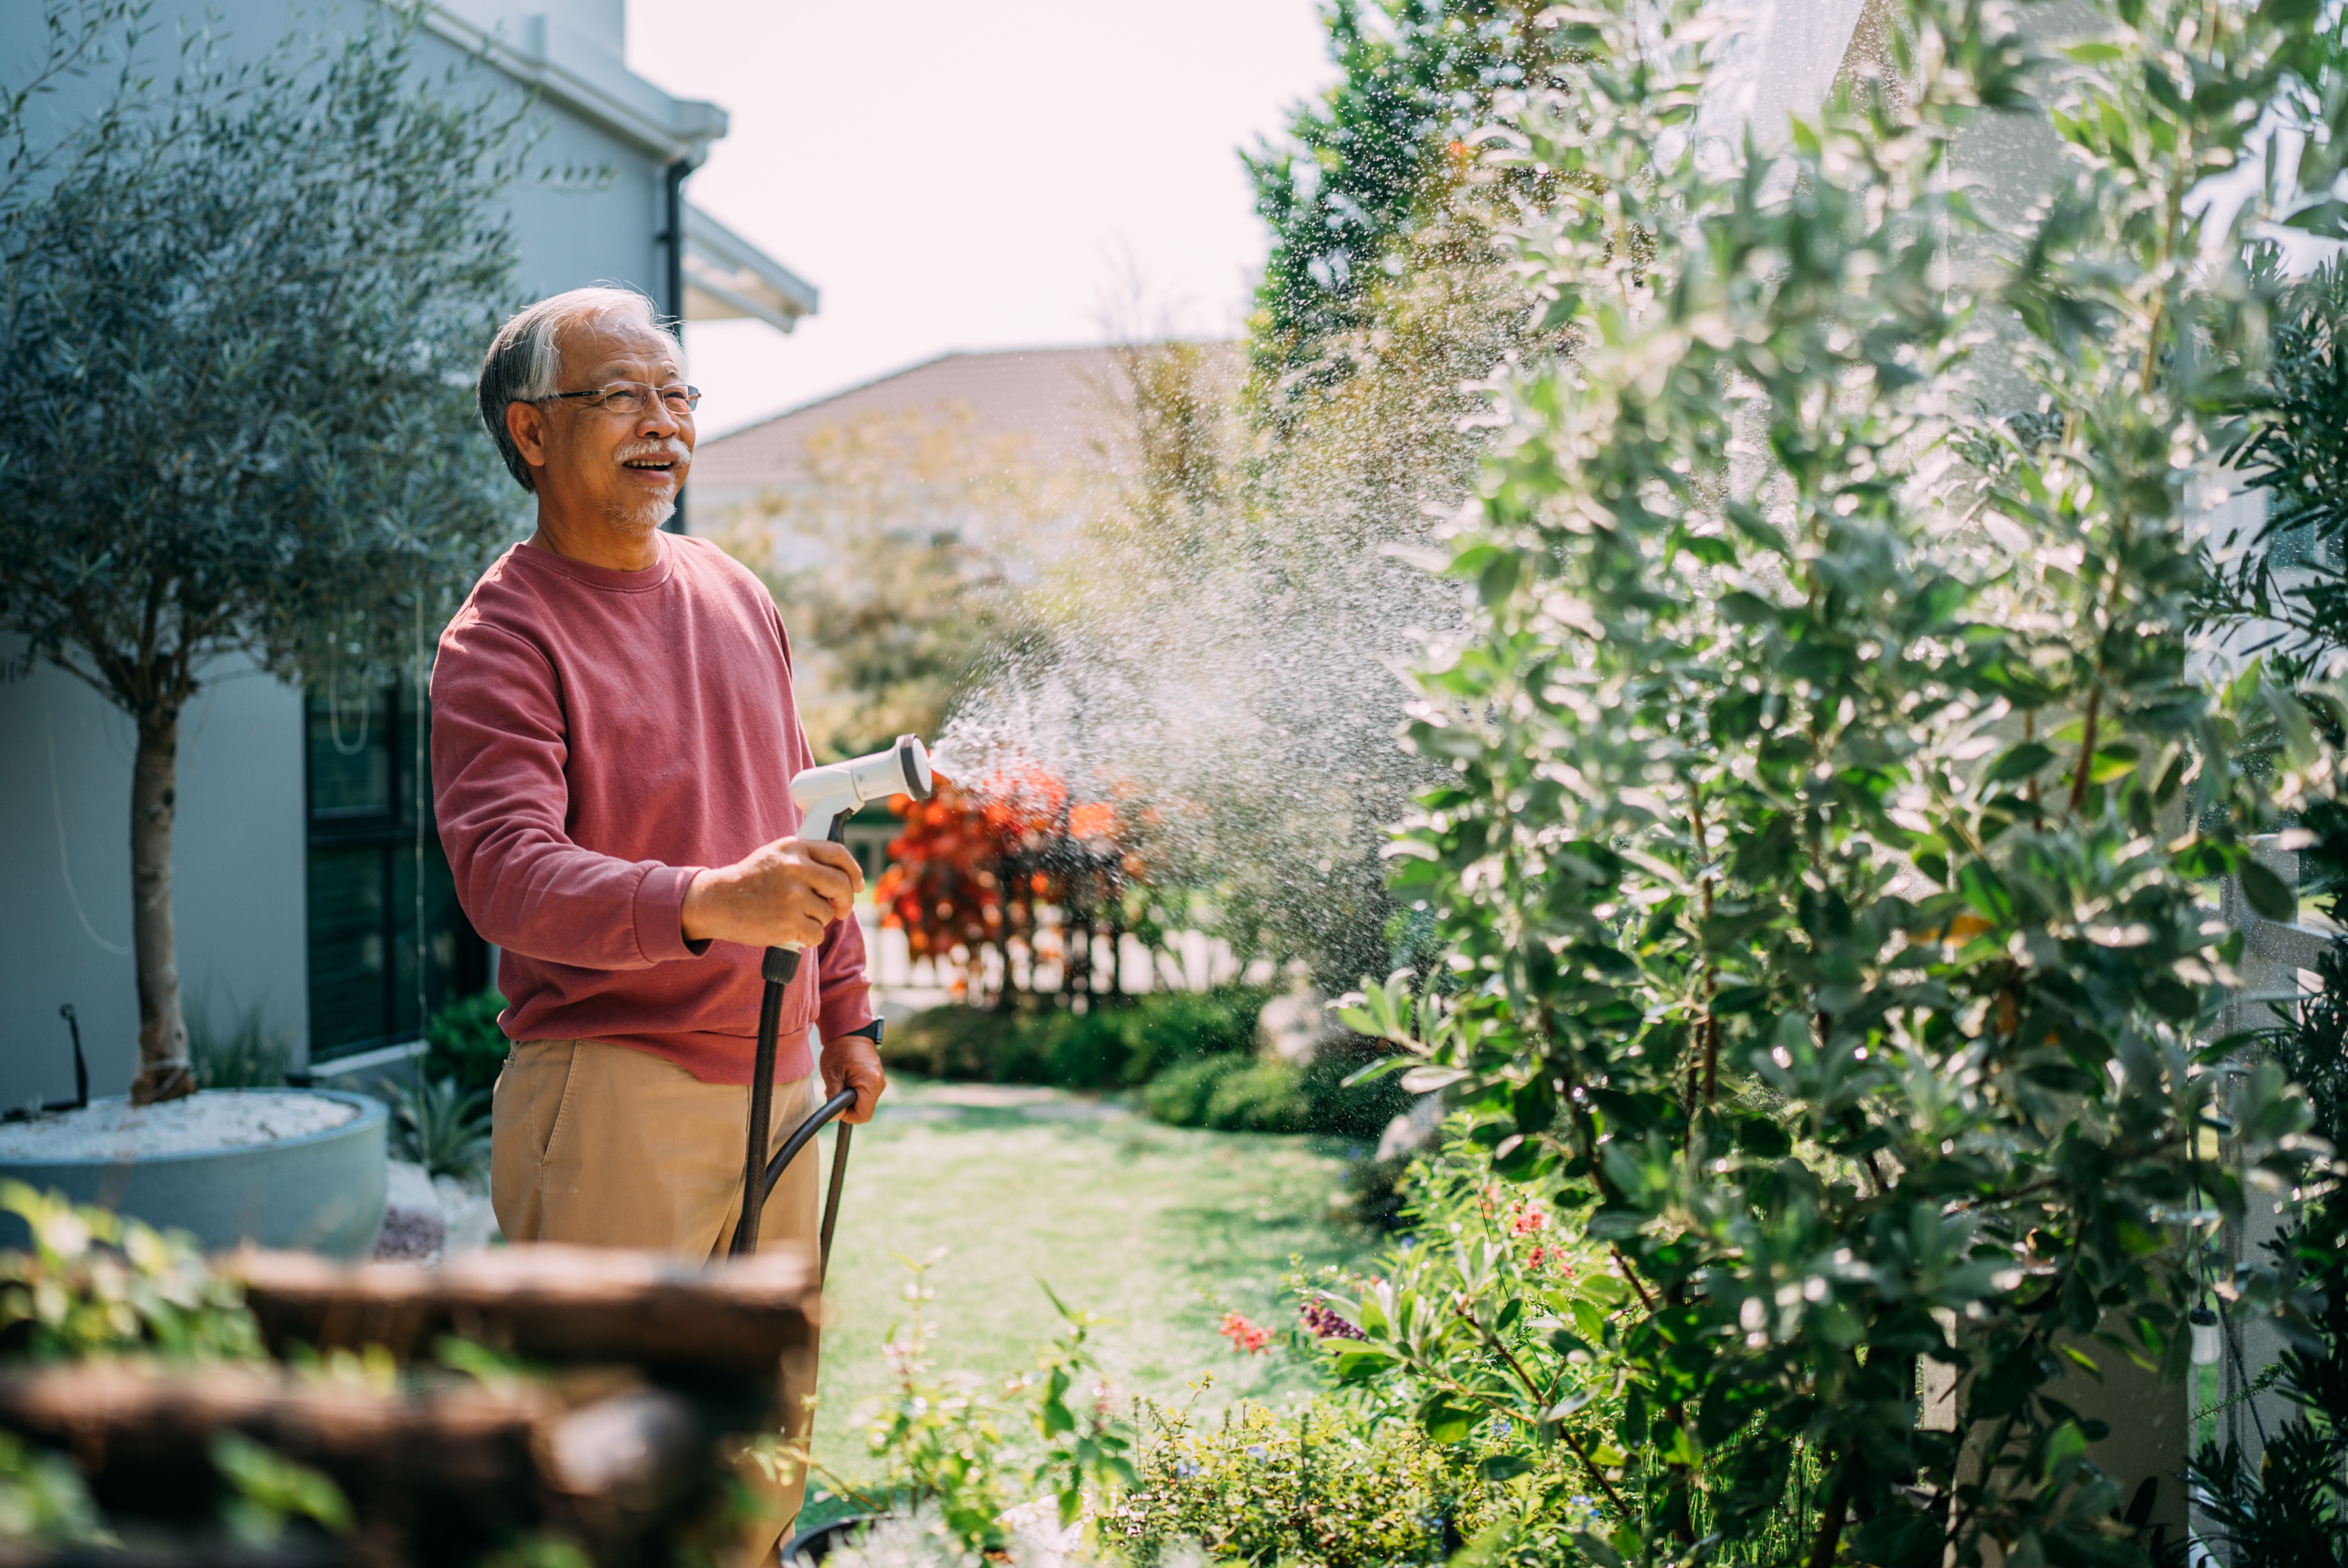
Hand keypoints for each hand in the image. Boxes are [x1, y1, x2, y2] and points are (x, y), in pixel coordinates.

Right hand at [681, 836, 863, 950]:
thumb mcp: (776, 856)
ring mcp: (792, 895)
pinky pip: (817, 933)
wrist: (717, 901)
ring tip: (795, 917)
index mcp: (794, 848)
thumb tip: (844, 875)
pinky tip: (794, 932)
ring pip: (827, 912)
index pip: (839, 854)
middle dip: (846, 901)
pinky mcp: (788, 920)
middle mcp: (795, 868)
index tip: (857, 884)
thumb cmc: (750, 881)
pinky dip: (809, 937)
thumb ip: (806, 859)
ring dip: (818, 920)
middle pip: (841, 885)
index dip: (854, 872)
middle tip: (840, 910)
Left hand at [821, 1033, 885, 1123]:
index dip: (848, 1116)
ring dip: (852, 1099)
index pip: (863, 1116)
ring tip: (841, 1083)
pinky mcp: (877, 1079)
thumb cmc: (840, 1051)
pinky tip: (847, 1080)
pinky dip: (856, 1093)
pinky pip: (867, 1094)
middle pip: (865, 1111)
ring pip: (865, 1103)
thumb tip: (835, 1117)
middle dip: (849, 1107)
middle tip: (836, 1091)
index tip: (837, 1105)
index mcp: (870, 1083)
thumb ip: (834, 1097)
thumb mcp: (832, 1074)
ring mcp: (880, 1081)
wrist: (851, 1032)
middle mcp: (879, 1084)